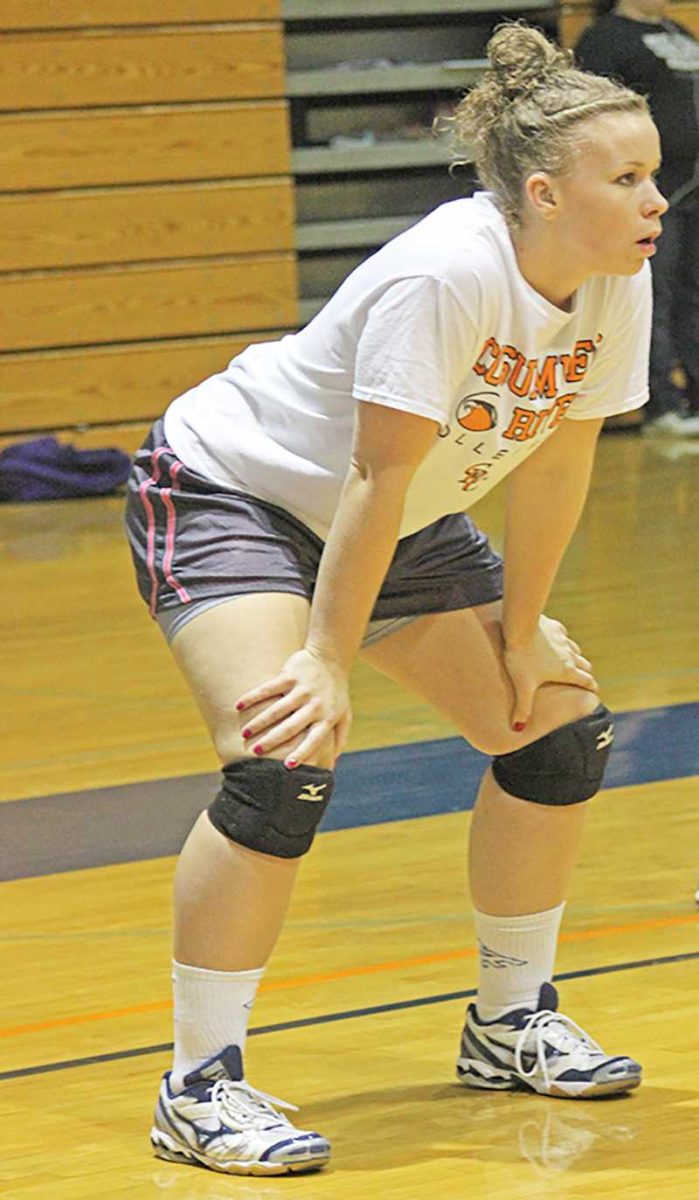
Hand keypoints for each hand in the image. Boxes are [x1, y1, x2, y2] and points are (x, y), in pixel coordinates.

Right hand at [235, 648, 351, 767]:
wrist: (331, 657)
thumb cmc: (336, 692)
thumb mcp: (344, 715)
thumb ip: (339, 738)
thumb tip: (333, 764)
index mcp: (326, 718)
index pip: (314, 740)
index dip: (302, 753)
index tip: (287, 766)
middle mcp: (314, 705)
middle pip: (290, 727)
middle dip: (272, 741)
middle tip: (255, 752)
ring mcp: (301, 690)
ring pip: (276, 709)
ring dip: (259, 722)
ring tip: (245, 733)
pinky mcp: (290, 676)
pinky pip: (268, 688)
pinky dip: (253, 697)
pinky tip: (239, 706)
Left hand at [504, 615, 597, 730]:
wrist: (519, 627)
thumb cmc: (521, 658)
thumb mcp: (522, 686)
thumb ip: (523, 708)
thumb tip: (518, 729)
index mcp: (566, 671)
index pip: (586, 681)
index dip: (592, 687)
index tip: (595, 691)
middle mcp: (569, 655)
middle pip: (584, 665)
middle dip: (586, 672)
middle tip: (585, 678)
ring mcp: (563, 639)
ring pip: (575, 650)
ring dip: (576, 656)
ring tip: (572, 661)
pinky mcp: (554, 627)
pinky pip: (563, 635)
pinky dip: (563, 640)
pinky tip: (557, 640)